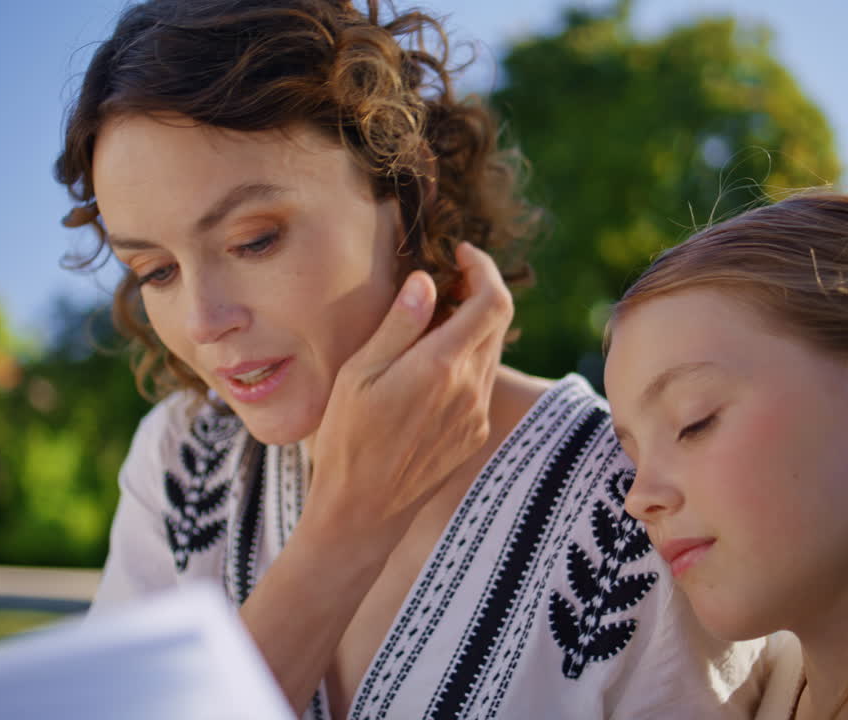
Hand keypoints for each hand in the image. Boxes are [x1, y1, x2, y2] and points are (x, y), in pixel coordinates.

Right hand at [304, 242, 513, 560]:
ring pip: (492, 351)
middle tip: (443, 281)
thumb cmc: (347, 439)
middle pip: (499, 322)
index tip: (459, 253)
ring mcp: (476, 413)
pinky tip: (431, 364)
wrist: (362, 511)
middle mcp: (470, 388)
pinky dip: (468, 358)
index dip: (483, 268)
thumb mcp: (359, 373)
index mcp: (442, 366)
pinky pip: (482, 380)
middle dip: (477, 291)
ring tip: (431, 320)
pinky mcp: (474, 433)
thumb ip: (399, 324)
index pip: (492, 301)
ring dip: (473, 326)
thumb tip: (427, 281)